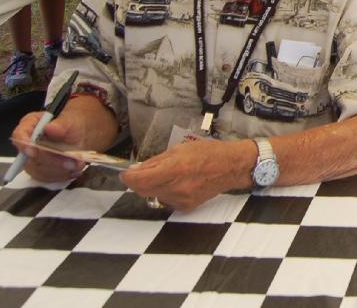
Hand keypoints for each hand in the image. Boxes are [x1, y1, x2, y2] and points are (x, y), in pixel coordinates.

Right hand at [12, 111, 96, 183]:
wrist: (79, 134)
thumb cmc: (71, 124)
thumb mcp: (70, 120)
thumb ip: (61, 124)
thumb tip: (50, 128)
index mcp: (29, 125)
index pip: (19, 135)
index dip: (24, 145)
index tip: (34, 152)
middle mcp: (27, 144)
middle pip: (31, 158)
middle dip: (53, 161)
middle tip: (73, 162)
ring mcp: (32, 160)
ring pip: (40, 171)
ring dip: (60, 170)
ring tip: (78, 164)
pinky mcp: (40, 171)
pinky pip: (48, 178)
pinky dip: (63, 175)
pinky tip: (74, 169)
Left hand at [121, 138, 254, 211]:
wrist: (231, 167)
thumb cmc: (209, 153)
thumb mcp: (180, 149)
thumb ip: (157, 161)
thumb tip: (138, 169)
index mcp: (176, 169)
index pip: (140, 180)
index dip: (128, 177)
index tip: (125, 172)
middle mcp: (177, 187)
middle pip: (143, 190)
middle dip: (138, 181)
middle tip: (140, 172)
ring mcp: (182, 200)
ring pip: (154, 195)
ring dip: (152, 186)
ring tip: (166, 174)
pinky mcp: (186, 207)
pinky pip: (166, 200)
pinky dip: (165, 192)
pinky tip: (177, 183)